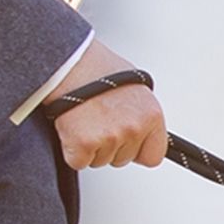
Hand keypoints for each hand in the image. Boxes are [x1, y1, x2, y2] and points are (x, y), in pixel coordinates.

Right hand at [46, 41, 166, 168]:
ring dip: (91, 147)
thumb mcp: (134, 87)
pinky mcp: (83, 145)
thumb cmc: (98, 68)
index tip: (128, 142)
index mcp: (151, 115)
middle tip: (98, 121)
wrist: (69, 62)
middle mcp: (134, 128)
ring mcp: (110, 138)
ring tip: (85, 118)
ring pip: (100, 161)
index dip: (137, 150)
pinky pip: (78, 162)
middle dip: (110, 146)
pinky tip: (72, 127)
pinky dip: (72, 150)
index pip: (153, 156)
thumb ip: (140, 114)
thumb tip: (142, 130)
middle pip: (123, 159)